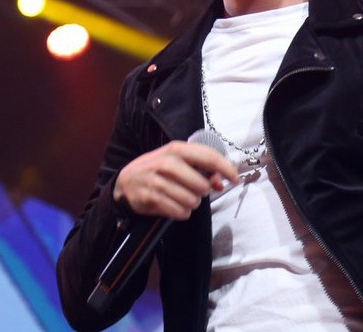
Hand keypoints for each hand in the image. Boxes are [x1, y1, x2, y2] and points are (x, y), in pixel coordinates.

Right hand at [113, 141, 238, 219]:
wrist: (126, 181)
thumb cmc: (159, 170)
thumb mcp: (179, 162)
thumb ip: (202, 169)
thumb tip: (221, 182)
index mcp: (176, 149)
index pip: (208, 157)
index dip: (225, 168)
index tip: (235, 178)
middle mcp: (165, 162)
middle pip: (201, 185)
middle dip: (203, 192)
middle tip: (196, 190)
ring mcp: (156, 180)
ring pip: (191, 200)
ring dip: (192, 204)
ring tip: (184, 199)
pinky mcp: (149, 198)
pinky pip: (178, 212)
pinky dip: (182, 213)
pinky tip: (176, 207)